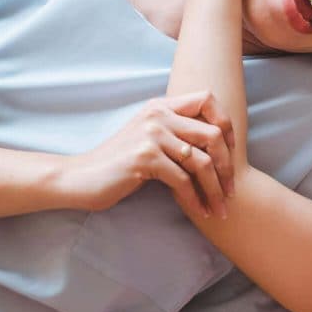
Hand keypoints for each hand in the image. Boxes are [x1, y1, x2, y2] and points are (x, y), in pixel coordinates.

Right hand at [65, 91, 234, 219]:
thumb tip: (220, 143)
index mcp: (162, 105)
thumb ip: (177, 132)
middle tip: (231, 189)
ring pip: (202, 161)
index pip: (207, 99)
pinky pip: (183, 180)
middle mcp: (158, 114)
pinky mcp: (145, 158)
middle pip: (213, 134)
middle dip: (227, 165)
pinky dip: (196, 199)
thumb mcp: (150, 137)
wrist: (79, 178)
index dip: (226, 123)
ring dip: (215, 189)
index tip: (231, 150)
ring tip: (221, 208)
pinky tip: (201, 212)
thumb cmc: (120, 162)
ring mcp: (151, 135)